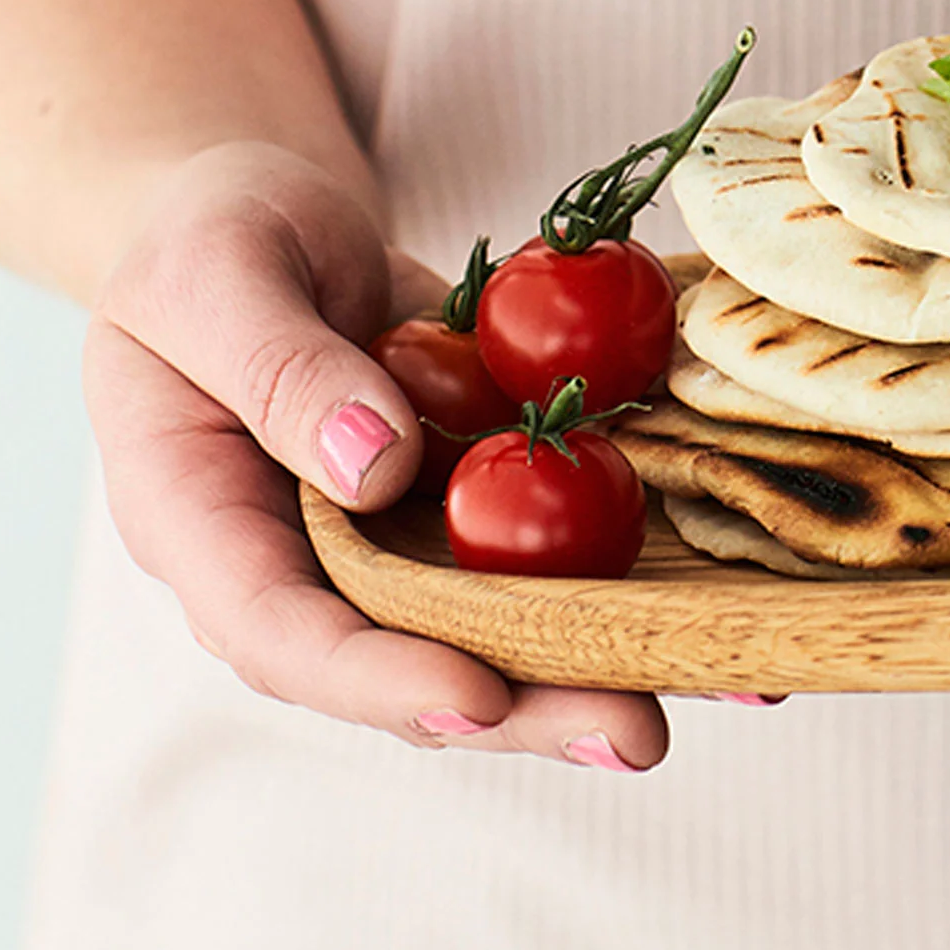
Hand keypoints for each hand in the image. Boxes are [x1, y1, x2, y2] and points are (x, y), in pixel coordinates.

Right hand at [85, 142, 672, 766]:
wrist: (269, 216)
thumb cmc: (212, 235)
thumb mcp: (215, 272)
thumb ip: (277, 364)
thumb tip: (374, 464)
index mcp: (204, 528)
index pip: (282, 635)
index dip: (382, 680)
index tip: (480, 698)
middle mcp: (313, 566)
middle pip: (416, 663)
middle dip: (534, 709)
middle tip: (640, 733)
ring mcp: (406, 544)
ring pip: (505, 632)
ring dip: (614, 664)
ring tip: (730, 688)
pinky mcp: (480, 510)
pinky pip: (561, 555)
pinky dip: (650, 580)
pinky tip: (744, 606)